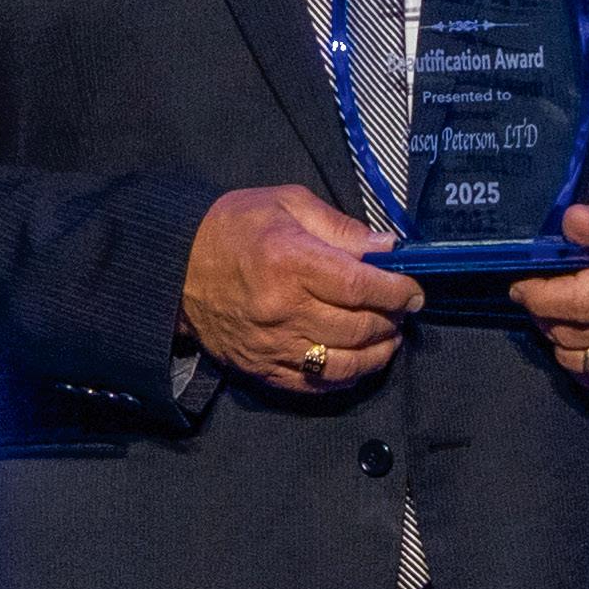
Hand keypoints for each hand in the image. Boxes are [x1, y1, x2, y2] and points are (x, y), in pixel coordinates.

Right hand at [178, 185, 422, 392]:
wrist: (173, 266)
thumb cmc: (233, 227)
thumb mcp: (287, 204)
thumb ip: (340, 228)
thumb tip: (387, 250)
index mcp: (290, 262)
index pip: (361, 288)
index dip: (397, 292)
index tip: (414, 290)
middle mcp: (283, 309)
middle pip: (358, 328)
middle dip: (391, 320)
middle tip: (401, 310)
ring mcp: (272, 345)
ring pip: (343, 363)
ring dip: (376, 353)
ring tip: (387, 338)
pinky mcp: (262, 368)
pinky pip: (315, 384)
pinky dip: (345, 377)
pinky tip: (358, 361)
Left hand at [510, 190, 588, 397]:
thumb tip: (572, 222)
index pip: (575, 302)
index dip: (538, 296)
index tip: (521, 285)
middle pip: (568, 332)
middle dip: (544, 312)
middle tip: (543, 293)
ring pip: (573, 359)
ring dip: (558, 337)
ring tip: (566, 312)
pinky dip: (579, 359)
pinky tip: (586, 335)